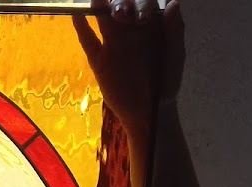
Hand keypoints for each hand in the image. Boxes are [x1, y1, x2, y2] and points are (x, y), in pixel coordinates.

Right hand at [74, 0, 184, 132]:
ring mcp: (112, 42)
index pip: (145, 2)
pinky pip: (87, 40)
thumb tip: (173, 3)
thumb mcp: (175, 57)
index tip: (143, 17)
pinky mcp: (98, 59)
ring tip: (99, 0)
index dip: (143, 3)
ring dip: (101, 7)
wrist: (149, 111)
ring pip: (104, 18)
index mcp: (150, 25)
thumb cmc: (165, 83)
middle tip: (122, 14)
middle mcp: (130, 29)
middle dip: (121, 3)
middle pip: (122, 6)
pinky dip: (81, 27)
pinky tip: (77, 14)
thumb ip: (175, 30)